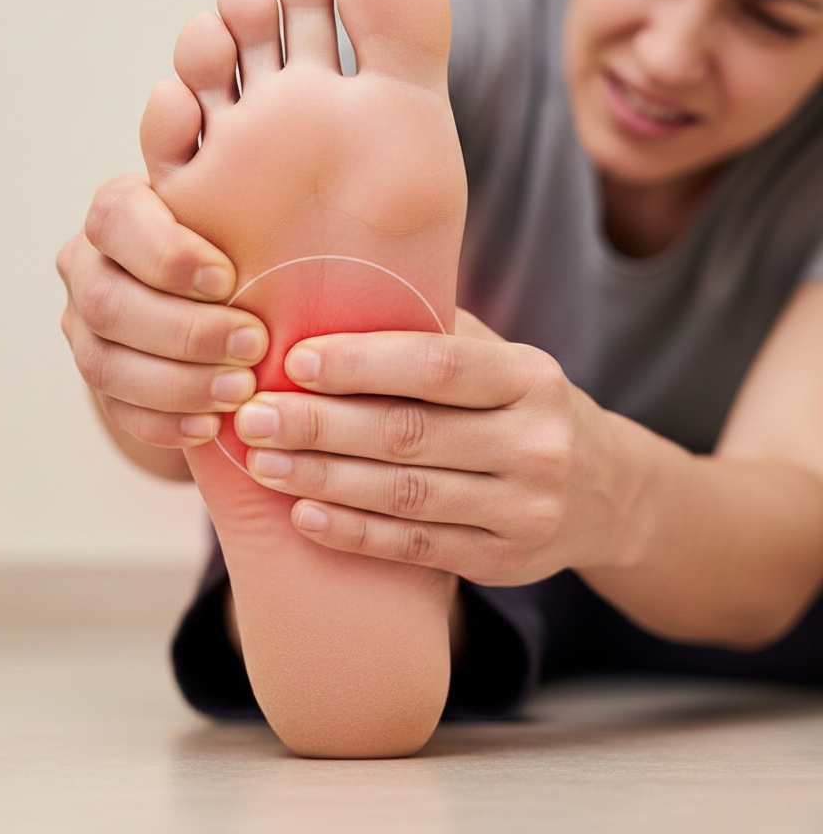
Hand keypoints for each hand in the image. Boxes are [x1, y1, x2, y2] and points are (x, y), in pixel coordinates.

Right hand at [56, 173, 268, 449]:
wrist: (227, 300)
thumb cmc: (241, 239)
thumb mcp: (235, 198)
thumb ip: (207, 156)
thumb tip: (172, 92)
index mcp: (119, 214)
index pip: (115, 220)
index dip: (167, 254)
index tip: (230, 278)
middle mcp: (89, 268)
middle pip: (109, 303)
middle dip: (184, 330)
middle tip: (253, 346)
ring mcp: (87, 330)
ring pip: (107, 364)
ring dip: (178, 382)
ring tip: (241, 391)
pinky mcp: (103, 384)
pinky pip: (118, 410)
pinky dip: (165, 422)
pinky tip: (210, 426)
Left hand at [232, 312, 643, 585]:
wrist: (608, 493)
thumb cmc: (524, 408)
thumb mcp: (503, 362)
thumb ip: (436, 335)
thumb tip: (336, 297)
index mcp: (531, 379)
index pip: (437, 367)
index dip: (362, 364)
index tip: (294, 361)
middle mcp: (537, 444)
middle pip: (410, 434)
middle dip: (320, 425)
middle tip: (251, 416)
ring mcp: (525, 511)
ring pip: (406, 495)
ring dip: (323, 478)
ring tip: (263, 462)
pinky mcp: (505, 562)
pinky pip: (417, 547)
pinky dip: (355, 532)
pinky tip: (304, 514)